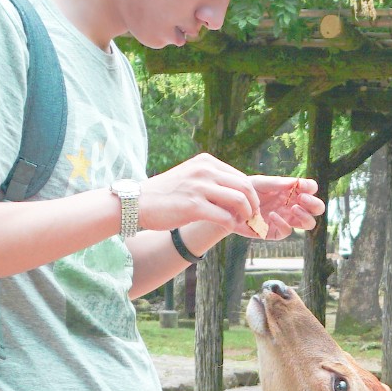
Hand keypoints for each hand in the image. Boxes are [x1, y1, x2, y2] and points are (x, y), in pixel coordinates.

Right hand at [140, 154, 265, 233]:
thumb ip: (212, 180)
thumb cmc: (166, 194)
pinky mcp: (193, 206)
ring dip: (246, 215)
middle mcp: (204, 170)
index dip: (251, 194)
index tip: (250, 207)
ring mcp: (199, 187)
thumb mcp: (191, 177)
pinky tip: (228, 228)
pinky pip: (225, 217)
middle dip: (254, 205)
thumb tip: (238, 193)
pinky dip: (231, 225)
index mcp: (206, 162)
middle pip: (245, 187)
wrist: (137, 202)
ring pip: (239, 201)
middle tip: (253, 217)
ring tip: (242, 223)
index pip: (241, 177)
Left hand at [241, 175, 323, 241]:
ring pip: (309, 223)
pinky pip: (288, 231)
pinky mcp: (276, 232)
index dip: (311, 188)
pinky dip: (283, 223)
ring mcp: (287, 220)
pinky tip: (272, 215)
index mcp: (292, 192)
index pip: (311, 189)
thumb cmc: (247, 191)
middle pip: (317, 208)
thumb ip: (278, 183)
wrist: (230, 207)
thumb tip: (297, 183)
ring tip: (293, 208)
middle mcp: (293, 206)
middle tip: (301, 198)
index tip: (302, 186)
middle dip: (314, 204)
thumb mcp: (260, 183)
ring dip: (305, 216)